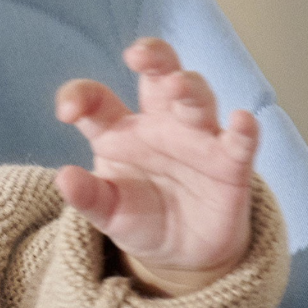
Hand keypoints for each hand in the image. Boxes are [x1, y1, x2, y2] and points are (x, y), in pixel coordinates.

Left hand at [54, 38, 258, 295]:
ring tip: (178, 84)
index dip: (80, 96)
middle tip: (136, 54)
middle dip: (152, 57)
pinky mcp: (230, 164)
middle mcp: (160, 123)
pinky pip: (239, 142)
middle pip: (158, 75)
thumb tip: (64, 178)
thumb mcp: (107, 211)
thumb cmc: (140, 217)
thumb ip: (88, 196)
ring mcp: (198, 139)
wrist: (184, 253)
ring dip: (189, 87)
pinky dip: (243, 131)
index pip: (96, 99)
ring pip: (198, 99)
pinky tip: (242, 120)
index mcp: (119, 130)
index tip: (67, 112)